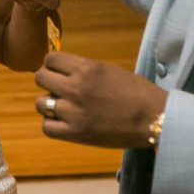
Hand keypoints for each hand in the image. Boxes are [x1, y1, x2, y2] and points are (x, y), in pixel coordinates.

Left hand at [34, 51, 167, 148]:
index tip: (58, 71)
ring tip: (61, 107)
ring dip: (48, 104)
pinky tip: (63, 122)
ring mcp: (73, 112)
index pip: (50, 59)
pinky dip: (52, 124)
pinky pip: (47, 127)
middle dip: (47, 81)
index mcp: (86, 68)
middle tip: (58, 88)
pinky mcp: (76, 133)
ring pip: (40, 103)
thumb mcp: (108, 71)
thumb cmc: (137, 91)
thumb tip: (65, 71)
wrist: (153, 118)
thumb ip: (85, 70)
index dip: (52, 65)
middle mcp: (75, 87)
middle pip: (40, 78)